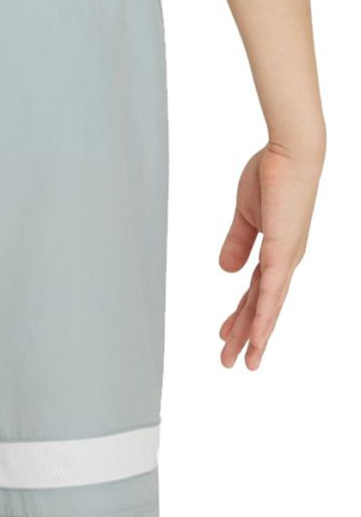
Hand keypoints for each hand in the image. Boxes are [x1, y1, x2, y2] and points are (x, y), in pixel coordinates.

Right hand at [219, 142, 321, 369]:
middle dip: (245, 337)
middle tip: (231, 362)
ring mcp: (286, 259)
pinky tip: (258, 335)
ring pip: (268, 307)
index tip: (225, 334)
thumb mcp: (245, 216)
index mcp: (276, 252)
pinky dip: (265, 315)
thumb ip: (236, 243)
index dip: (241, 316)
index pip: (255, 293)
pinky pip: (271, 290)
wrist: (290, 153)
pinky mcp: (283, 251)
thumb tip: (225, 270)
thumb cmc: (271, 176)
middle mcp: (284, 262)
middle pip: (262, 308)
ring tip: (244, 362)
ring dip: (255, 336)